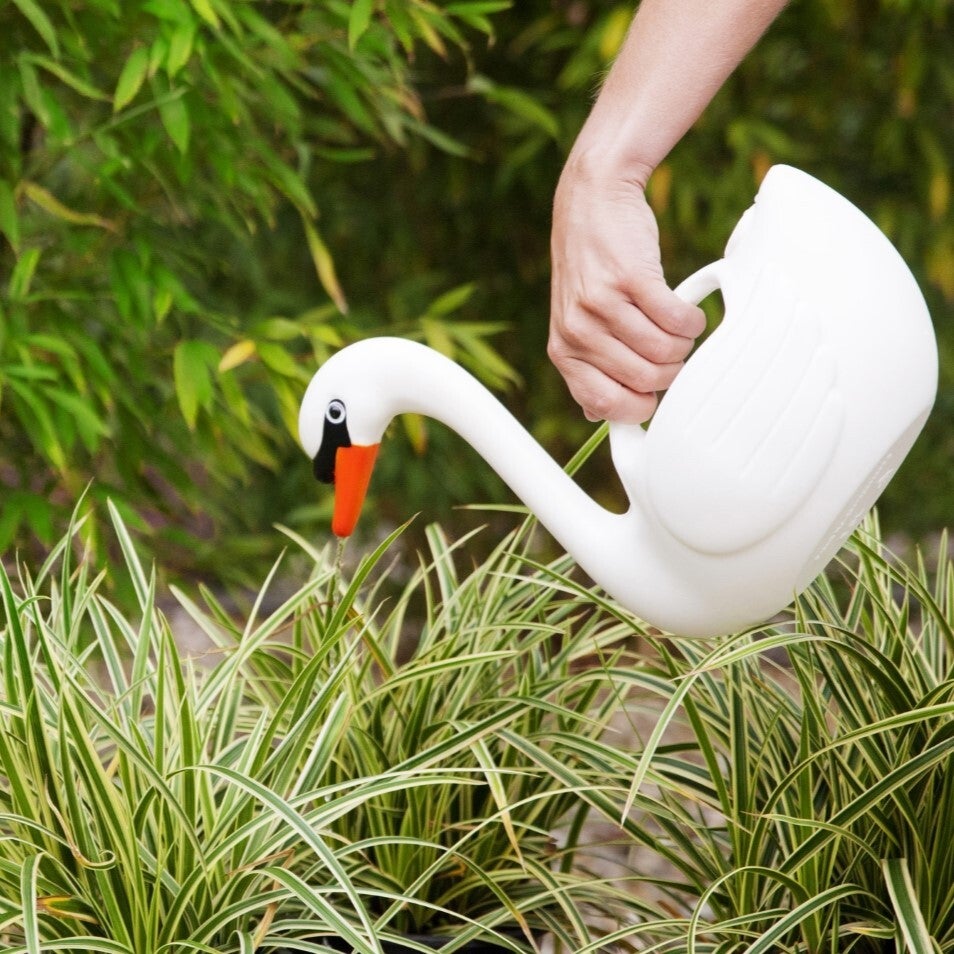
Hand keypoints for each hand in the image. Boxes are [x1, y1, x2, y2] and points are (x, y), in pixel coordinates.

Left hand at [549, 155, 705, 422]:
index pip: (605, 407)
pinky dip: (692, 319)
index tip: (655, 393)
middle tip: (669, 346)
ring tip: (674, 323)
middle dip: (670, 369)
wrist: (592, 200)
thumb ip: (588, 367)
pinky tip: (684, 306)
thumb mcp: (576, 320)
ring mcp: (602, 306)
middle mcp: (578, 333)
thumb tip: (600, 416)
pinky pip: (678, 321)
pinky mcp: (630, 279)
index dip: (640, 406)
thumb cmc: (593, 266)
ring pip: (666, 353)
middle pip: (647, 381)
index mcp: (564, 352)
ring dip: (683, 343)